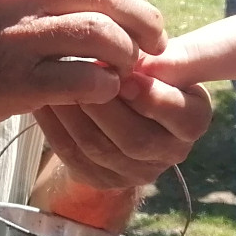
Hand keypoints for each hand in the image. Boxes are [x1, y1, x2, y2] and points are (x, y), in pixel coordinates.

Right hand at [0, 0, 166, 137]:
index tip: (138, 13)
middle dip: (143, 21)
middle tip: (155, 44)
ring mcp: (14, 36)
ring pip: (102, 34)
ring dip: (128, 55)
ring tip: (130, 71)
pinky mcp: (13, 81)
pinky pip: (83, 79)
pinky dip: (105, 86)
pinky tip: (104, 93)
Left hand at [34, 72, 210, 189]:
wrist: (123, 100)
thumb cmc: (148, 71)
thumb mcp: (167, 60)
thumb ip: (169, 58)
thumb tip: (145, 64)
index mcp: (192, 122)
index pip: (182, 117)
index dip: (153, 98)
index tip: (126, 75)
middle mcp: (168, 153)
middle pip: (135, 139)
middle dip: (104, 106)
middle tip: (79, 73)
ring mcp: (133, 172)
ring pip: (98, 148)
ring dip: (73, 113)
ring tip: (55, 81)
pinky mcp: (100, 177)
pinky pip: (71, 155)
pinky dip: (55, 126)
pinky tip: (44, 100)